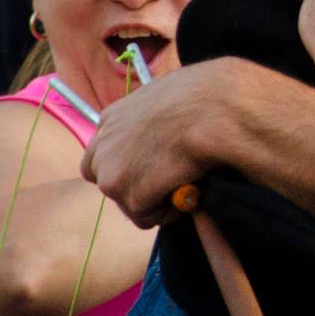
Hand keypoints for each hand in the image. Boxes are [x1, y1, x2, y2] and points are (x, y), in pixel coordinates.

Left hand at [83, 58, 252, 226]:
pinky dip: (170, 211)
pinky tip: (188, 188)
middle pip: (110, 184)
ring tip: (184, 179)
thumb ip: (150, 120)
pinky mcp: (130, 195)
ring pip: (129, 203)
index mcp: (110, 120)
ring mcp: (111, 172)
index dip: (129, 168)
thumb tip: (163, 135)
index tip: (155, 167)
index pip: (102, 156)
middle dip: (138, 187)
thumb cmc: (202, 98)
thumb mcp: (163, 100)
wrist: (213, 109)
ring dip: (156, 199)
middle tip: (172, 178)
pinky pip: (149, 217)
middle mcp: (102, 146)